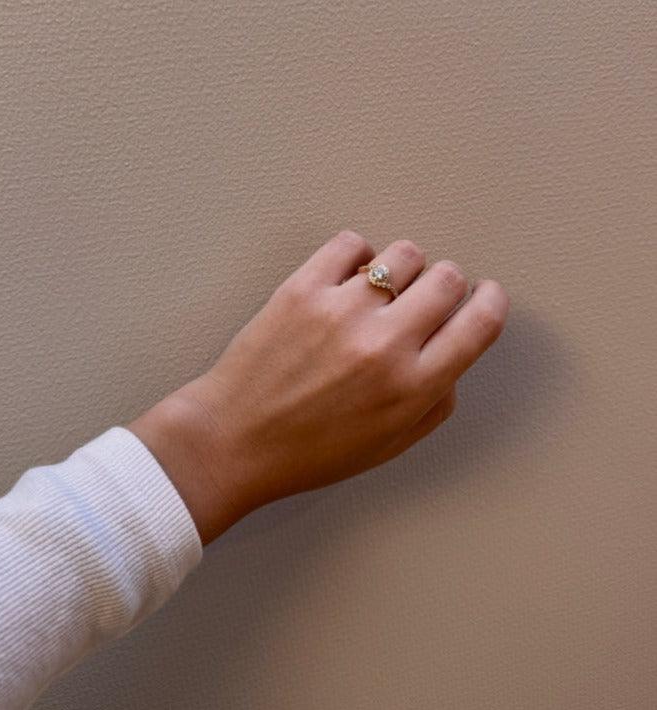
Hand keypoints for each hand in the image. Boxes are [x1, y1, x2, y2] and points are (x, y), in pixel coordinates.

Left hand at [130, 231, 508, 542]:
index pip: (481, 321)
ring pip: (404, 253)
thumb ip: (434, 402)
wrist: (234, 440)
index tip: (485, 295)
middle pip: (447, 277)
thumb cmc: (308, 451)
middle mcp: (385, 344)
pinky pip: (351, 243)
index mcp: (413, 387)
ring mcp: (342, 311)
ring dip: (401, 269)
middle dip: (444, 286)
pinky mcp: (302, 289)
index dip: (490, 301)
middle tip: (422, 300)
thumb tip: (452, 357)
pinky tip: (345, 281)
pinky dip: (356, 257)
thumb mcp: (388, 445)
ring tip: (379, 292)